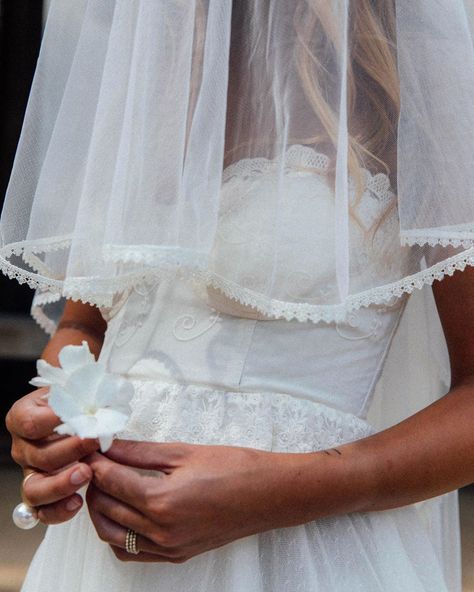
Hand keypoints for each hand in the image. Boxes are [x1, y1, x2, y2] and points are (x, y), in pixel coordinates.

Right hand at [6, 388, 98, 523]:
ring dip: (61, 485)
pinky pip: (43, 511)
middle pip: (37, 456)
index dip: (55, 423)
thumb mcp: (76, 388)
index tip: (81, 417)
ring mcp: (30, 471)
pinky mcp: (42, 491)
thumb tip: (103, 402)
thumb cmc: (77, 398)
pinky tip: (78, 502)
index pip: (30, 423)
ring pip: (34, 489)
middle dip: (70, 451)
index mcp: (23, 417)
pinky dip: (58, 511)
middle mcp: (22, 446)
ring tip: (85, 475)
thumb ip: (83, 394)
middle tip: (94, 442)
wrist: (78, 410)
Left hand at [86, 440, 309, 562]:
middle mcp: (160, 531)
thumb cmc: (233, 467)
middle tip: (97, 461)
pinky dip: (117, 534)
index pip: (110, 481)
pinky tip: (123, 512)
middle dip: (94, 482)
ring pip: (111, 534)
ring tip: (106, 484)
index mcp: (162, 500)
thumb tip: (109, 445)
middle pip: (105, 508)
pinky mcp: (175, 556)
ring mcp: (167, 548)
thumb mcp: (183, 452)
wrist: (268, 494)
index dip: (96, 461)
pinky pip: (131, 552)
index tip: (91, 446)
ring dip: (101, 509)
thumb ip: (140, 451)